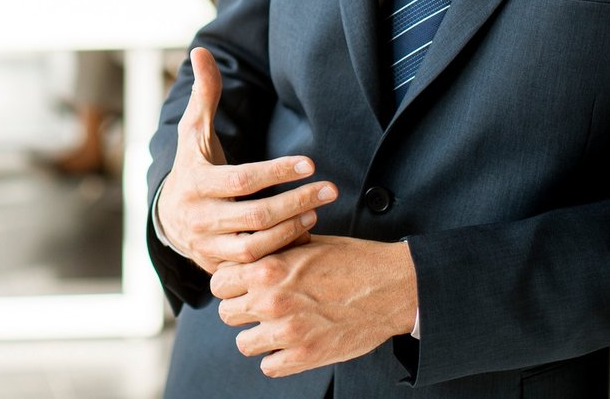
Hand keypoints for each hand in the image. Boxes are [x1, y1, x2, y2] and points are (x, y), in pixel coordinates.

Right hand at [155, 48, 337, 273]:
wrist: (167, 218)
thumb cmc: (192, 167)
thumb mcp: (194, 131)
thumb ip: (205, 93)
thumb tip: (202, 50)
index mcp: (195, 182)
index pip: (241, 179)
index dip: (276, 172)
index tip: (310, 162)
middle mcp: (199, 217)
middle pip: (254, 215)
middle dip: (296, 202)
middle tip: (330, 189)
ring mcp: (207, 247)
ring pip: (255, 247)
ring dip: (291, 231)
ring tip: (318, 212)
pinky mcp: (218, 268)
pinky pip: (253, 268)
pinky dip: (281, 254)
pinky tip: (305, 236)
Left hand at [211, 236, 416, 377]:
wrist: (390, 286)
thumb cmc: (351, 260)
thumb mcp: (307, 241)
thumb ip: (273, 247)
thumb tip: (248, 246)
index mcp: (268, 268)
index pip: (219, 283)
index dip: (230, 284)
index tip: (243, 286)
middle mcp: (272, 300)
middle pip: (227, 314)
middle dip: (242, 310)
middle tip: (261, 307)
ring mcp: (287, 331)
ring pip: (245, 343)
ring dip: (258, 336)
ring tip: (276, 327)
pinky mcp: (305, 356)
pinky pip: (269, 367)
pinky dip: (277, 358)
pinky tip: (292, 344)